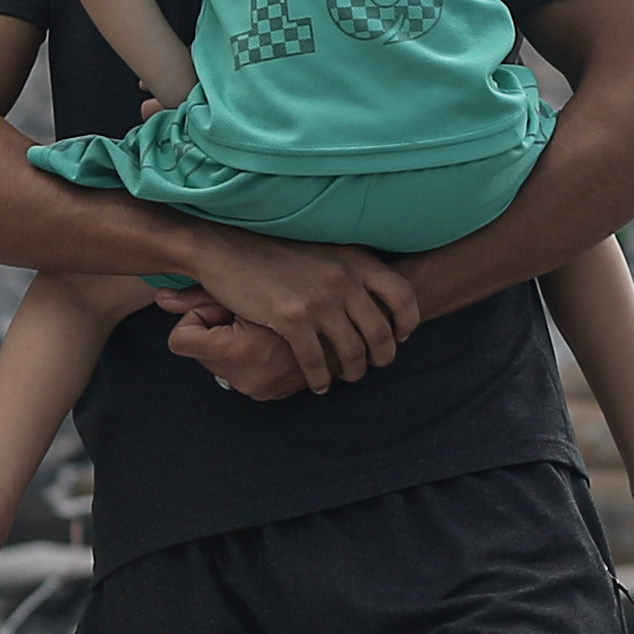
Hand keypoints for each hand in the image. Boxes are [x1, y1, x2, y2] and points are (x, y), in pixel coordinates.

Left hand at [157, 297, 315, 399]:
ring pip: (226, 365)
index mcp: (235, 352)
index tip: (222, 309)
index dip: (198, 320)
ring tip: (263, 329)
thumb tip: (158, 298)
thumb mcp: (241, 289)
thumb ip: (197, 296)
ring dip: (238, 348)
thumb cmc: (285, 285)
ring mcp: (268, 390)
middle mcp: (248, 379)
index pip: (181, 340)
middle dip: (219, 335)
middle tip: (249, 316)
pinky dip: (259, 359)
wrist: (349, 309)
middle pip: (202, 354)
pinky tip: (275, 343)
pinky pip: (252, 373)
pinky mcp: (285, 392)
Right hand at [167, 230, 416, 392]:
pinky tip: (318, 384)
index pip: (402, 295)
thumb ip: (350, 271)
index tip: (401, 336)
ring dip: (353, 371)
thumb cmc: (273, 251)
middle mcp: (343, 279)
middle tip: (374, 365)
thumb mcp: (323, 250)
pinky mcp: (292, 318)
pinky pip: (316, 361)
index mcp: (355, 260)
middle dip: (382, 357)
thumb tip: (372, 302)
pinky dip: (320, 379)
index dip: (407, 321)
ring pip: (352, 352)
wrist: (227, 249)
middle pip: (380, 332)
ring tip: (346, 377)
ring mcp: (319, 300)